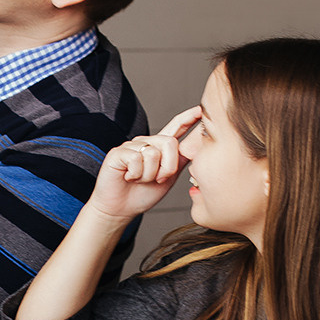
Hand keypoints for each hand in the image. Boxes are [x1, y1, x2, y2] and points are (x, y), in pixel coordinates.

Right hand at [87, 105, 200, 225]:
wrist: (120, 209)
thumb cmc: (143, 194)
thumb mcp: (170, 177)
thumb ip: (182, 159)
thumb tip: (200, 143)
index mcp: (159, 148)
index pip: (176, 127)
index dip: (188, 118)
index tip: (201, 110)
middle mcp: (146, 143)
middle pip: (170, 143)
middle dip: (168, 167)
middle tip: (158, 179)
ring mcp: (131, 146)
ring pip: (153, 153)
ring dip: (149, 175)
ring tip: (140, 180)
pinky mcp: (118, 153)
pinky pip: (136, 159)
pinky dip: (136, 175)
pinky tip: (129, 178)